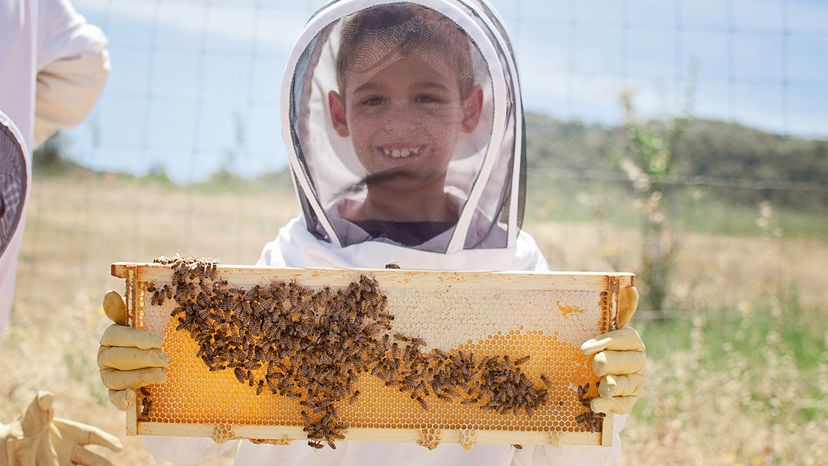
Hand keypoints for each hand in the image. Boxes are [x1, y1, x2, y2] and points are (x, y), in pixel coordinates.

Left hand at [0, 391, 122, 464]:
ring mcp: (62, 462)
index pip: (92, 436)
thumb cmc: (26, 425)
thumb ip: (40, 404)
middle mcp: (69, 451)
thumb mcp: (32, 413)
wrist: (11, 442)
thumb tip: (45, 396)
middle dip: (102, 464)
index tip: (118, 447)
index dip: (106, 441)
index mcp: (71, 433)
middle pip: (91, 459)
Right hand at [97, 291, 167, 409]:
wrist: (161, 362)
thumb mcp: (143, 322)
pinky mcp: (115, 394)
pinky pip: (113, 398)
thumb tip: (109, 294)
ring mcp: (109, 376)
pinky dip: (121, 400)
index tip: (158, 341)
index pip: (115, 335)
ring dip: (140, 376)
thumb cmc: (151, 338)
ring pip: (116, 378)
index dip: (135, 338)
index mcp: (111, 337)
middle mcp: (106, 356)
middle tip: (165, 359)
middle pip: (117, 357)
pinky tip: (131, 398)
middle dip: (143, 358)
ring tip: (163, 375)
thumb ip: (125, 311)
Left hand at [579, 286, 645, 413]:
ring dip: (611, 386)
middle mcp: (638, 362)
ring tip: (599, 387)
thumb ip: (618, 309)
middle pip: (628, 362)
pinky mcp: (629, 402)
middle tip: (595, 365)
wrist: (597, 374)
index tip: (585, 347)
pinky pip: (623, 406)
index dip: (607, 341)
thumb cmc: (601, 345)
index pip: (627, 338)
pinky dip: (609, 406)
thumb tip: (630, 285)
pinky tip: (595, 406)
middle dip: (610, 363)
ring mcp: (635, 383)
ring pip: (627, 385)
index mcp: (633, 341)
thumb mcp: (606, 327)